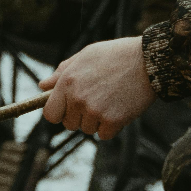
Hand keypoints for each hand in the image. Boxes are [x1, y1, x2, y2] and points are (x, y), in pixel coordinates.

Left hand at [39, 37, 155, 139]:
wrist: (148, 61)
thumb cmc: (116, 55)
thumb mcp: (86, 56)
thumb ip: (62, 72)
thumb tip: (42, 86)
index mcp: (67, 81)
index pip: (50, 114)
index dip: (59, 113)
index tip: (69, 110)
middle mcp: (78, 98)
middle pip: (70, 124)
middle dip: (81, 117)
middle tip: (98, 100)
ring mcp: (95, 111)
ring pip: (88, 129)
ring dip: (98, 121)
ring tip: (111, 100)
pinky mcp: (112, 121)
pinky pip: (104, 135)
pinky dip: (112, 127)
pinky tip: (120, 108)